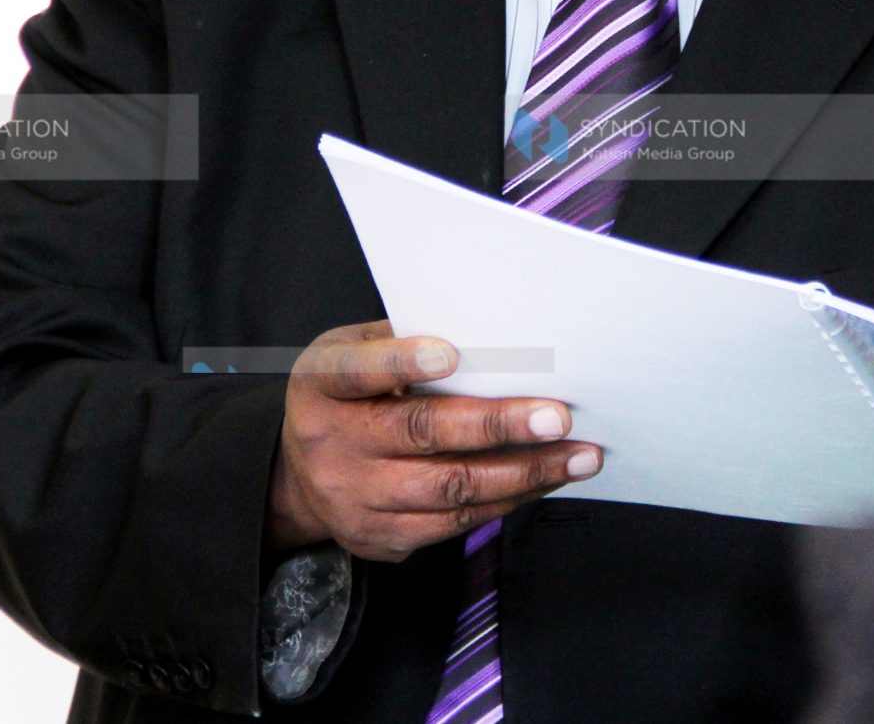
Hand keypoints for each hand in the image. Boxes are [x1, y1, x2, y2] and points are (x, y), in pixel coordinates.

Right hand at [265, 320, 599, 562]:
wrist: (296, 481)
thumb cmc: (343, 399)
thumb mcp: (350, 355)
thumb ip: (400, 342)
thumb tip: (486, 335)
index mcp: (322, 386)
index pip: (360, 371)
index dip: (403, 364)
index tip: (452, 355)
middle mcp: (333, 445)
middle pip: (421, 434)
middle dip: (497, 425)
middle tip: (556, 416)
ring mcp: (356, 499)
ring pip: (450, 488)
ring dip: (523, 472)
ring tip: (577, 455)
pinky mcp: (381, 537)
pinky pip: (455, 523)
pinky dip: (507, 500)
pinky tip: (543, 480)